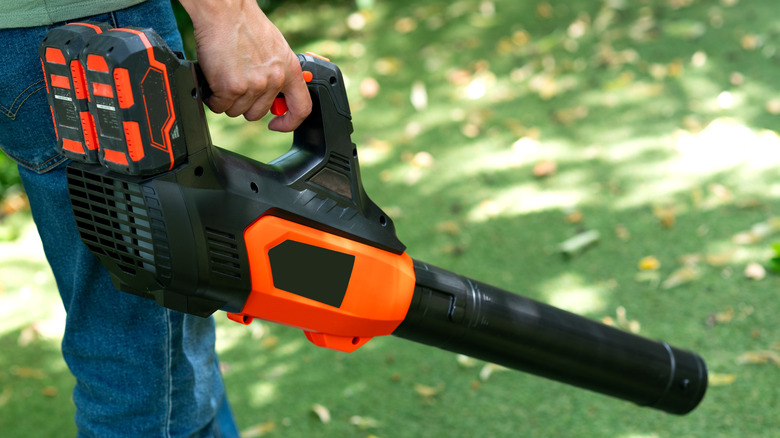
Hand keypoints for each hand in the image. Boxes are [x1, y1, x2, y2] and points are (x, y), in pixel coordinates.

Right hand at [179, 0, 311, 130]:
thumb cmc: (245, 24)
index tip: (277, 124)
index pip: (302, 108)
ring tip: (224, 77)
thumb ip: (277, 72)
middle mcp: (274, 80)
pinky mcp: (231, 87)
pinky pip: (219, 106)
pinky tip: (213, 81)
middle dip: (244, 105)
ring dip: (226, 100)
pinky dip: (212, 98)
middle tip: (235, 86)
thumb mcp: (275, 49)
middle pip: (258, 113)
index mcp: (290, 70)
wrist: (225, 10)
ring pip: (236, 111)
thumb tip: (274, 92)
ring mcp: (253, 85)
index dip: (290, 122)